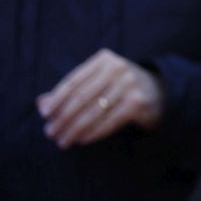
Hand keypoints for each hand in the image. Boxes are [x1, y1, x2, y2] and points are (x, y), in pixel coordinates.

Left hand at [37, 49, 162, 146]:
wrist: (159, 91)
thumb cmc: (119, 86)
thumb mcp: (97, 81)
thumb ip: (70, 90)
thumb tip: (42, 104)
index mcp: (104, 59)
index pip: (74, 81)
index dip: (56, 99)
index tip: (45, 114)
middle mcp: (118, 68)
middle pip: (81, 98)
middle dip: (63, 118)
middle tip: (50, 133)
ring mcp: (129, 85)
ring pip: (93, 112)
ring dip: (74, 129)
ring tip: (63, 141)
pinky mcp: (138, 103)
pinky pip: (108, 122)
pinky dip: (92, 133)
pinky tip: (82, 140)